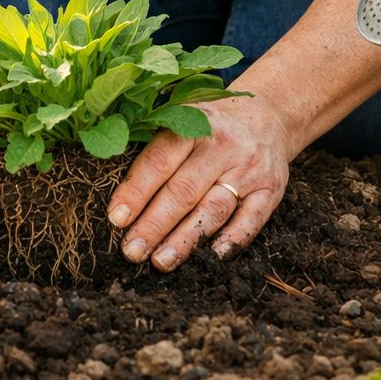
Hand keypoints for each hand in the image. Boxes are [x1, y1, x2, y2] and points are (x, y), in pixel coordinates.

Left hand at [106, 95, 290, 271]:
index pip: (159, 161)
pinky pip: (252, 218)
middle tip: (131, 251)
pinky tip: (213, 255)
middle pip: (183, 190)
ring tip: (160, 261)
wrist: (266, 118)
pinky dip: (234, 238)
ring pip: (213, 208)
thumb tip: (109, 180)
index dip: (136, 191)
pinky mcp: (271, 189)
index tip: (116, 219)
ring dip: (185, 239)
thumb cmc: (208, 128)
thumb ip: (153, 144)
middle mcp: (222, 145)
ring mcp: (249, 168)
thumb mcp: (182, 119)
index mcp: (192, 124)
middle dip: (154, 224)